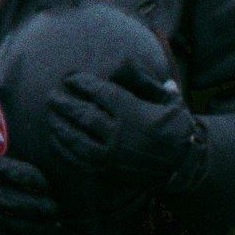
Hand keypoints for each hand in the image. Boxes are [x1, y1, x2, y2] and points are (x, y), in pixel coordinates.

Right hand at [0, 134, 58, 234]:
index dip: (35, 180)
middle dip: (41, 206)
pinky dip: (19, 234)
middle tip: (58, 206)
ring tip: (53, 223)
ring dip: (34, 224)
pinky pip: (0, 232)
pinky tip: (34, 234)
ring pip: (11, 221)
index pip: (14, 173)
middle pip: (18, 202)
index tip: (47, 181)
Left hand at [41, 61, 200, 188]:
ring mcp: (112, 157)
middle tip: (51, 96)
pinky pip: (78, 160)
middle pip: (84, 116)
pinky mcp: (108, 172)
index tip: (70, 78)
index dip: (83, 84)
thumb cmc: (176, 126)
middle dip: (65, 104)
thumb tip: (123, 62)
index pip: (101, 93)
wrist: (184, 165)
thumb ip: (143, 81)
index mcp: (134, 113)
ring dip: (60, 125)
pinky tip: (56, 138)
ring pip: (77, 139)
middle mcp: (120, 135)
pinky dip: (64, 148)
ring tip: (50, 115)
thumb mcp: (167, 99)